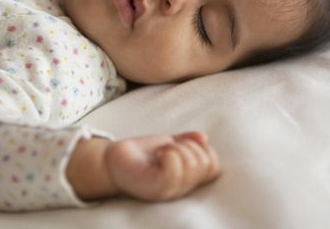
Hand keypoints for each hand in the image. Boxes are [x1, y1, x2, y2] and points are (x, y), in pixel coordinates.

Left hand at [105, 131, 220, 200]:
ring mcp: (169, 191)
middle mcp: (182, 189)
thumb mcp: (170, 143)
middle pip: (205, 163)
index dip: (204, 150)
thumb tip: (204, 138)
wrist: (114, 160)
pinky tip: (158, 155)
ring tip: (161, 152)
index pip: (215, 167)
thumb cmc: (142, 154)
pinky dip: (169, 154)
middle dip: (188, 145)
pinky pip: (175, 170)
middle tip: (168, 148)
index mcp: (189, 179)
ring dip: (176, 148)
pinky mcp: (155, 189)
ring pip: (192, 164)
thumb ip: (188, 141)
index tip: (182, 145)